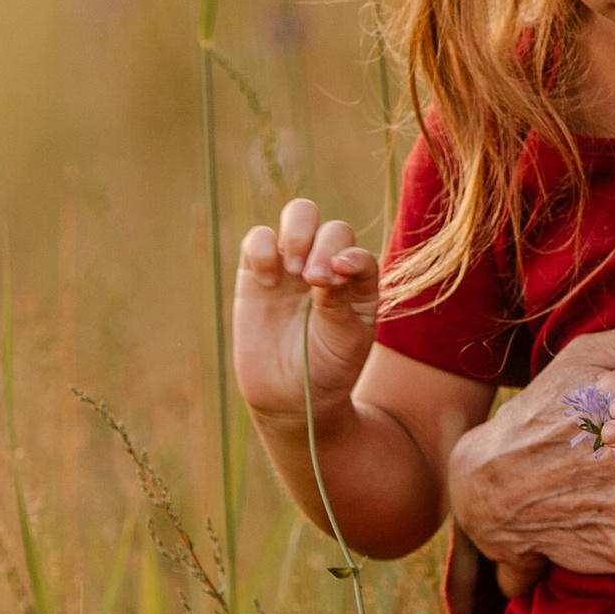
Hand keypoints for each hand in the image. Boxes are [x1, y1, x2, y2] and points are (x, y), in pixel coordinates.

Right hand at [235, 196, 378, 421]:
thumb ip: (340, 302)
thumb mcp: (345, 339)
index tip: (336, 281)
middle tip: (312, 279)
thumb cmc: (327, 368)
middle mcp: (327, 266)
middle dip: (323, 244)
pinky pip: (258, 238)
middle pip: (331, 226)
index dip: (350, 257)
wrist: (290, 398)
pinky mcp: (256, 273)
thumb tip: (333, 263)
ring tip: (293, 271)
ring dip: (298, 234)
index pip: (357, 252)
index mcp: (357, 282)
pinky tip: (267, 281)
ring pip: (298, 215)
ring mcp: (292, 267)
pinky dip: (263, 249)